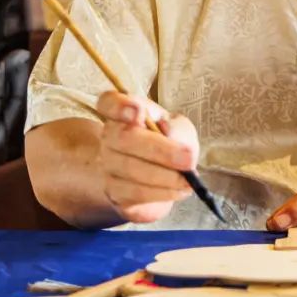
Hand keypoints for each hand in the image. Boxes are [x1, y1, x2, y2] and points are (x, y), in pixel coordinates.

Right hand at [94, 91, 199, 224]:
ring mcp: (107, 165)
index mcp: (122, 112)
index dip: (120, 106)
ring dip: (166, 176)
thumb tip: (169, 134)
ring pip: (131, 169)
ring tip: (188, 180)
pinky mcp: (114, 193)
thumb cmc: (168, 143)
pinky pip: (136, 193)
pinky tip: (180, 190)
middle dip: (160, 149)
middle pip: (124, 138)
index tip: (138, 111)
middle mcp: (109, 136)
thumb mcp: (179, 128)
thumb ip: (176, 128)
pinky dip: (163, 192)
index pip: (109, 102)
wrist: (156, 177)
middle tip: (189, 159)